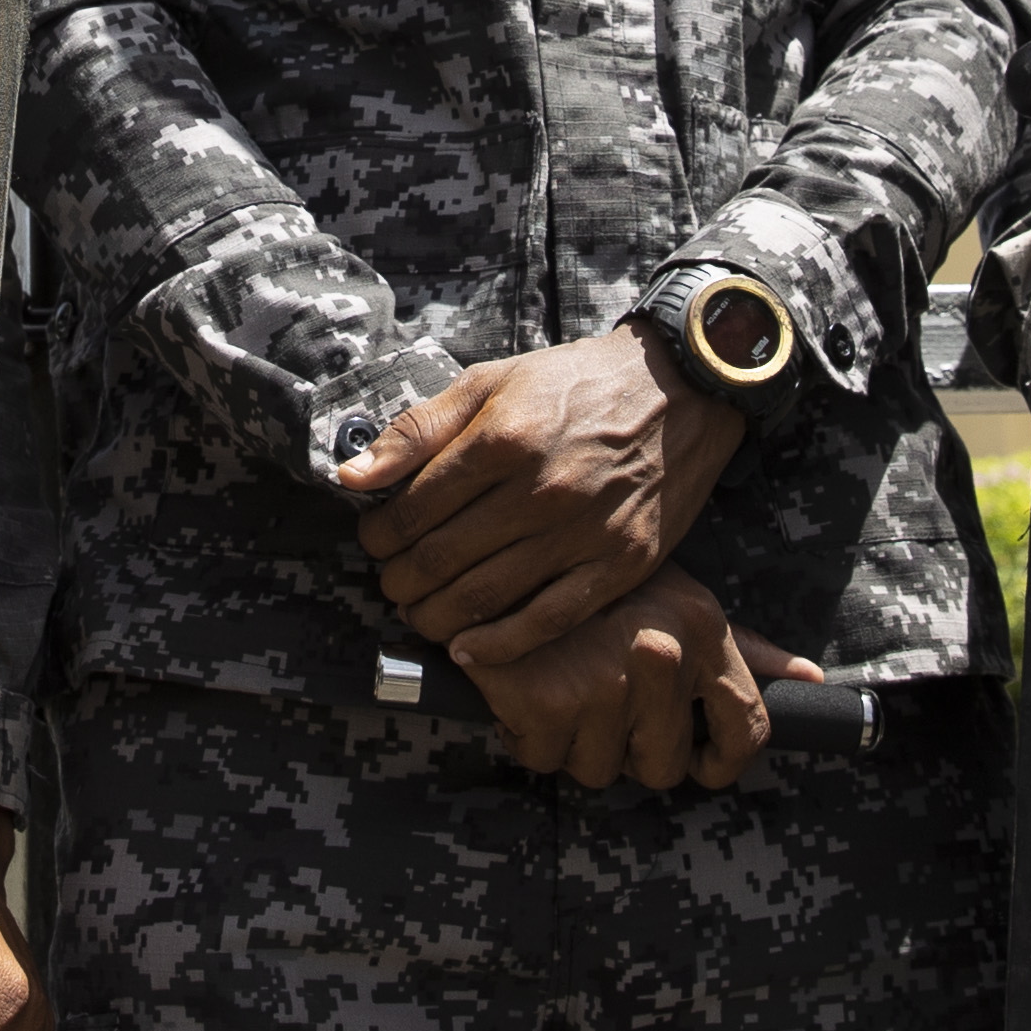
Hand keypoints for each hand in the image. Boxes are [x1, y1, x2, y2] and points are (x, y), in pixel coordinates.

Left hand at [336, 328, 742, 668]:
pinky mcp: (621, 565)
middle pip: (443, 558)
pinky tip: (467, 648)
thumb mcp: (492, 382)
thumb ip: (419, 429)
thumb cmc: (575, 384)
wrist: (680, 391)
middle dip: (400, 580)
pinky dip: (498, 645)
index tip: (374, 539)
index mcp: (504, 438)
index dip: (380, 534)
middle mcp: (542, 489)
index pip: (415, 508)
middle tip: (391, 582)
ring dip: (435, 616)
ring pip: (485, 597)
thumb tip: (351, 476)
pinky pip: (548, 621)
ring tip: (419, 613)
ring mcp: (584, 532)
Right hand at [456, 571, 820, 791]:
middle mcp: (663, 658)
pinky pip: (542, 757)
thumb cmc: (595, 574)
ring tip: (559, 686)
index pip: (748, 726)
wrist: (497, 537)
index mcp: (703, 630)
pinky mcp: (545, 699)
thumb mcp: (675, 593)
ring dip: (575, 742)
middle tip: (600, 705)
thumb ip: (743, 647)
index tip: (702, 766)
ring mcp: (604, 682)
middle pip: (662, 766)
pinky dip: (526, 734)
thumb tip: (811, 682)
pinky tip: (522, 687)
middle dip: (630, 750)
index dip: (727, 763)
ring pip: (598, 768)